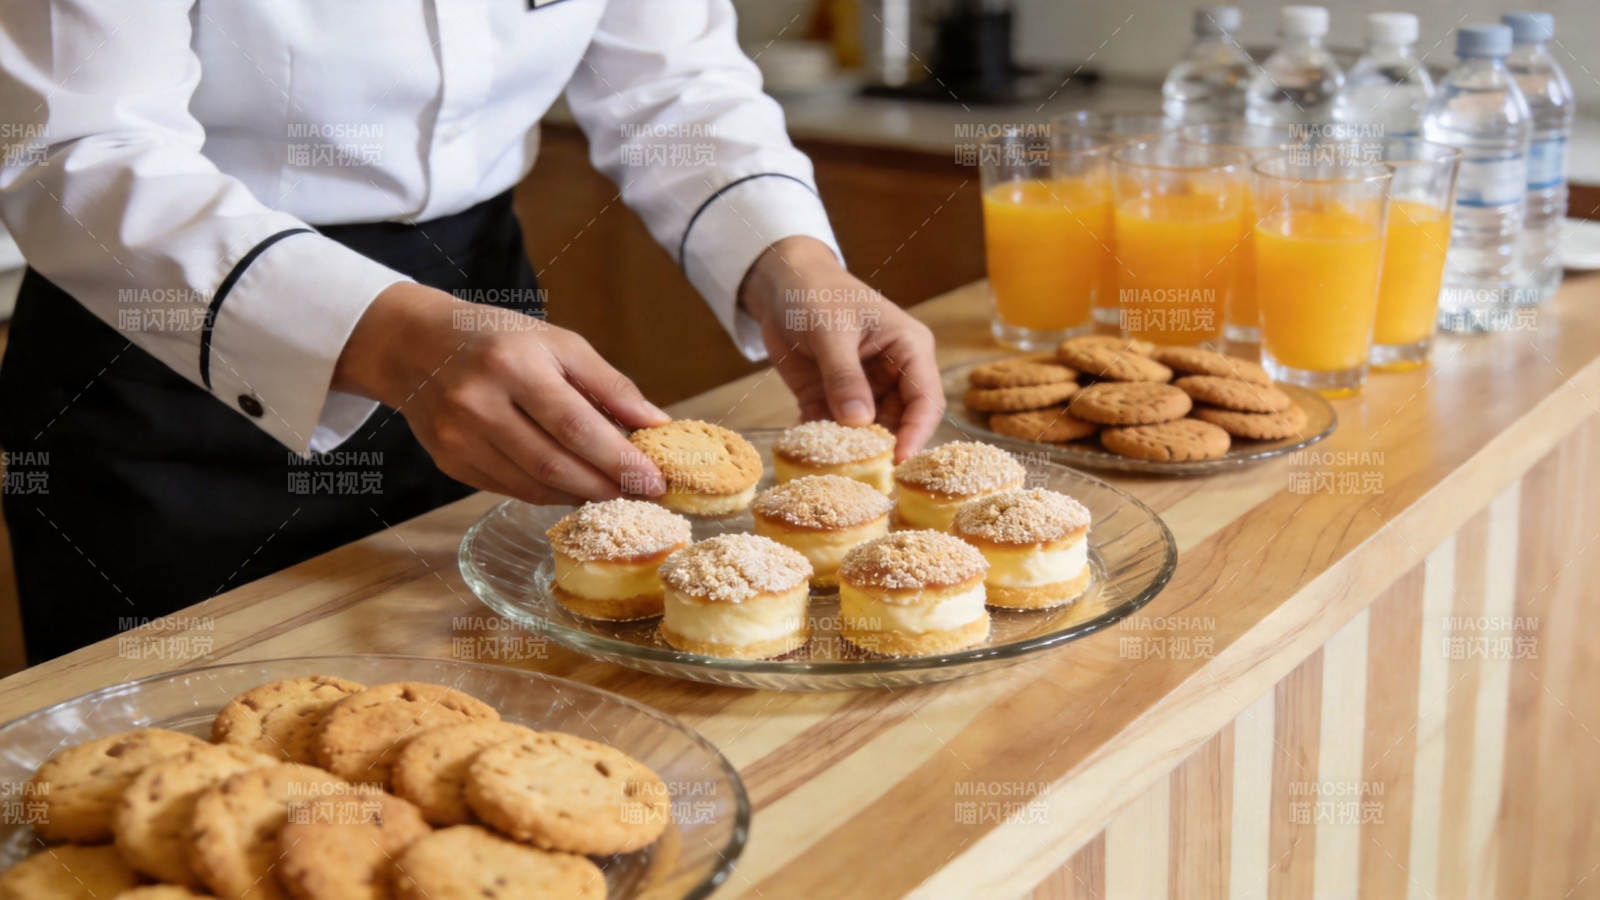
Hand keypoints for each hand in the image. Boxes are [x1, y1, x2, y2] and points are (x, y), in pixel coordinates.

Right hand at [333, 282, 667, 504]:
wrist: (415, 345)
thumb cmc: (498, 339)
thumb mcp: (559, 344)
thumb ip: (609, 386)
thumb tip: (657, 426)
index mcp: (514, 364)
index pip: (576, 425)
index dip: (619, 460)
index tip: (655, 480)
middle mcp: (479, 403)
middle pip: (554, 464)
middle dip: (607, 487)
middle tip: (643, 496)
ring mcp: (458, 438)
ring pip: (533, 486)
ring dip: (581, 495)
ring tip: (614, 492)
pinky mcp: (449, 463)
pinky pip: (510, 490)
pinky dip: (548, 494)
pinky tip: (573, 487)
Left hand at [741, 237, 943, 460]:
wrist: (780, 283)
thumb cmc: (816, 292)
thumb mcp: (831, 331)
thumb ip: (844, 376)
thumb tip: (859, 421)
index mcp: (909, 350)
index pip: (926, 399)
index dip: (917, 433)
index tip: (900, 461)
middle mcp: (894, 374)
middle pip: (902, 423)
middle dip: (885, 450)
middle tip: (868, 479)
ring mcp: (864, 390)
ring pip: (868, 433)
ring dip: (854, 452)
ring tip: (837, 473)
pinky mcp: (833, 400)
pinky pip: (834, 431)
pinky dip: (824, 445)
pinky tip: (810, 459)